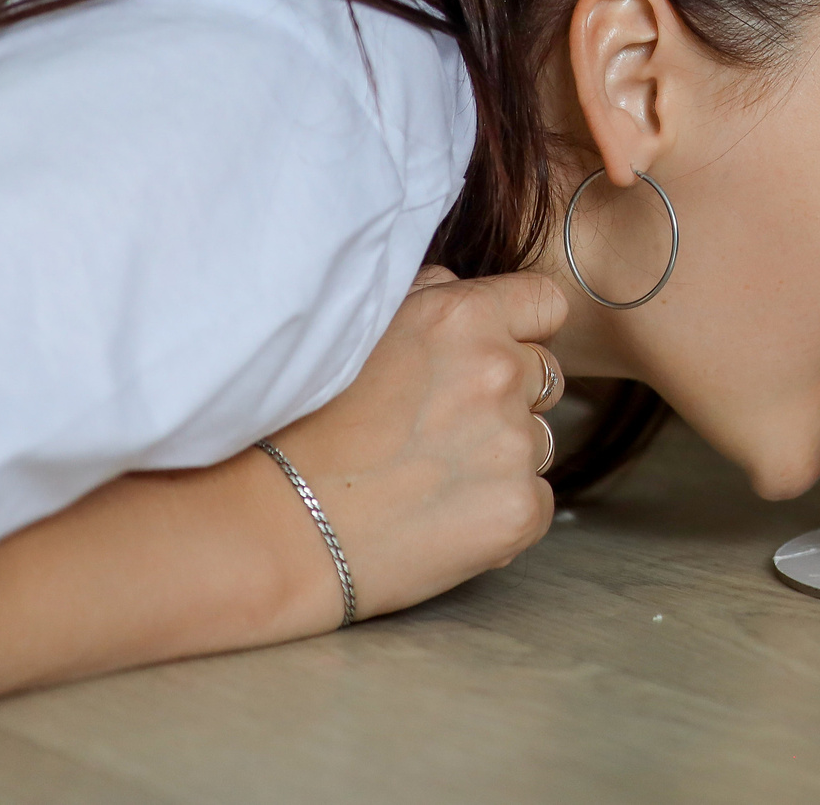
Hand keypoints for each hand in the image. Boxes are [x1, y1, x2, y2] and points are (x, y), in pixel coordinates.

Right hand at [261, 265, 567, 626]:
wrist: (274, 532)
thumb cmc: (300, 427)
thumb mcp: (359, 331)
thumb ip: (426, 297)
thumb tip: (460, 286)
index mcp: (464, 318)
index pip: (545, 305)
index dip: (521, 332)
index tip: (487, 359)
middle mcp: (500, 373)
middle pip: (545, 375)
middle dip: (508, 397)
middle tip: (439, 431)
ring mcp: (515, 444)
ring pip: (539, 440)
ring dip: (502, 455)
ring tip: (429, 478)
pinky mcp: (520, 509)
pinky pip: (536, 500)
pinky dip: (502, 511)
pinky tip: (442, 518)